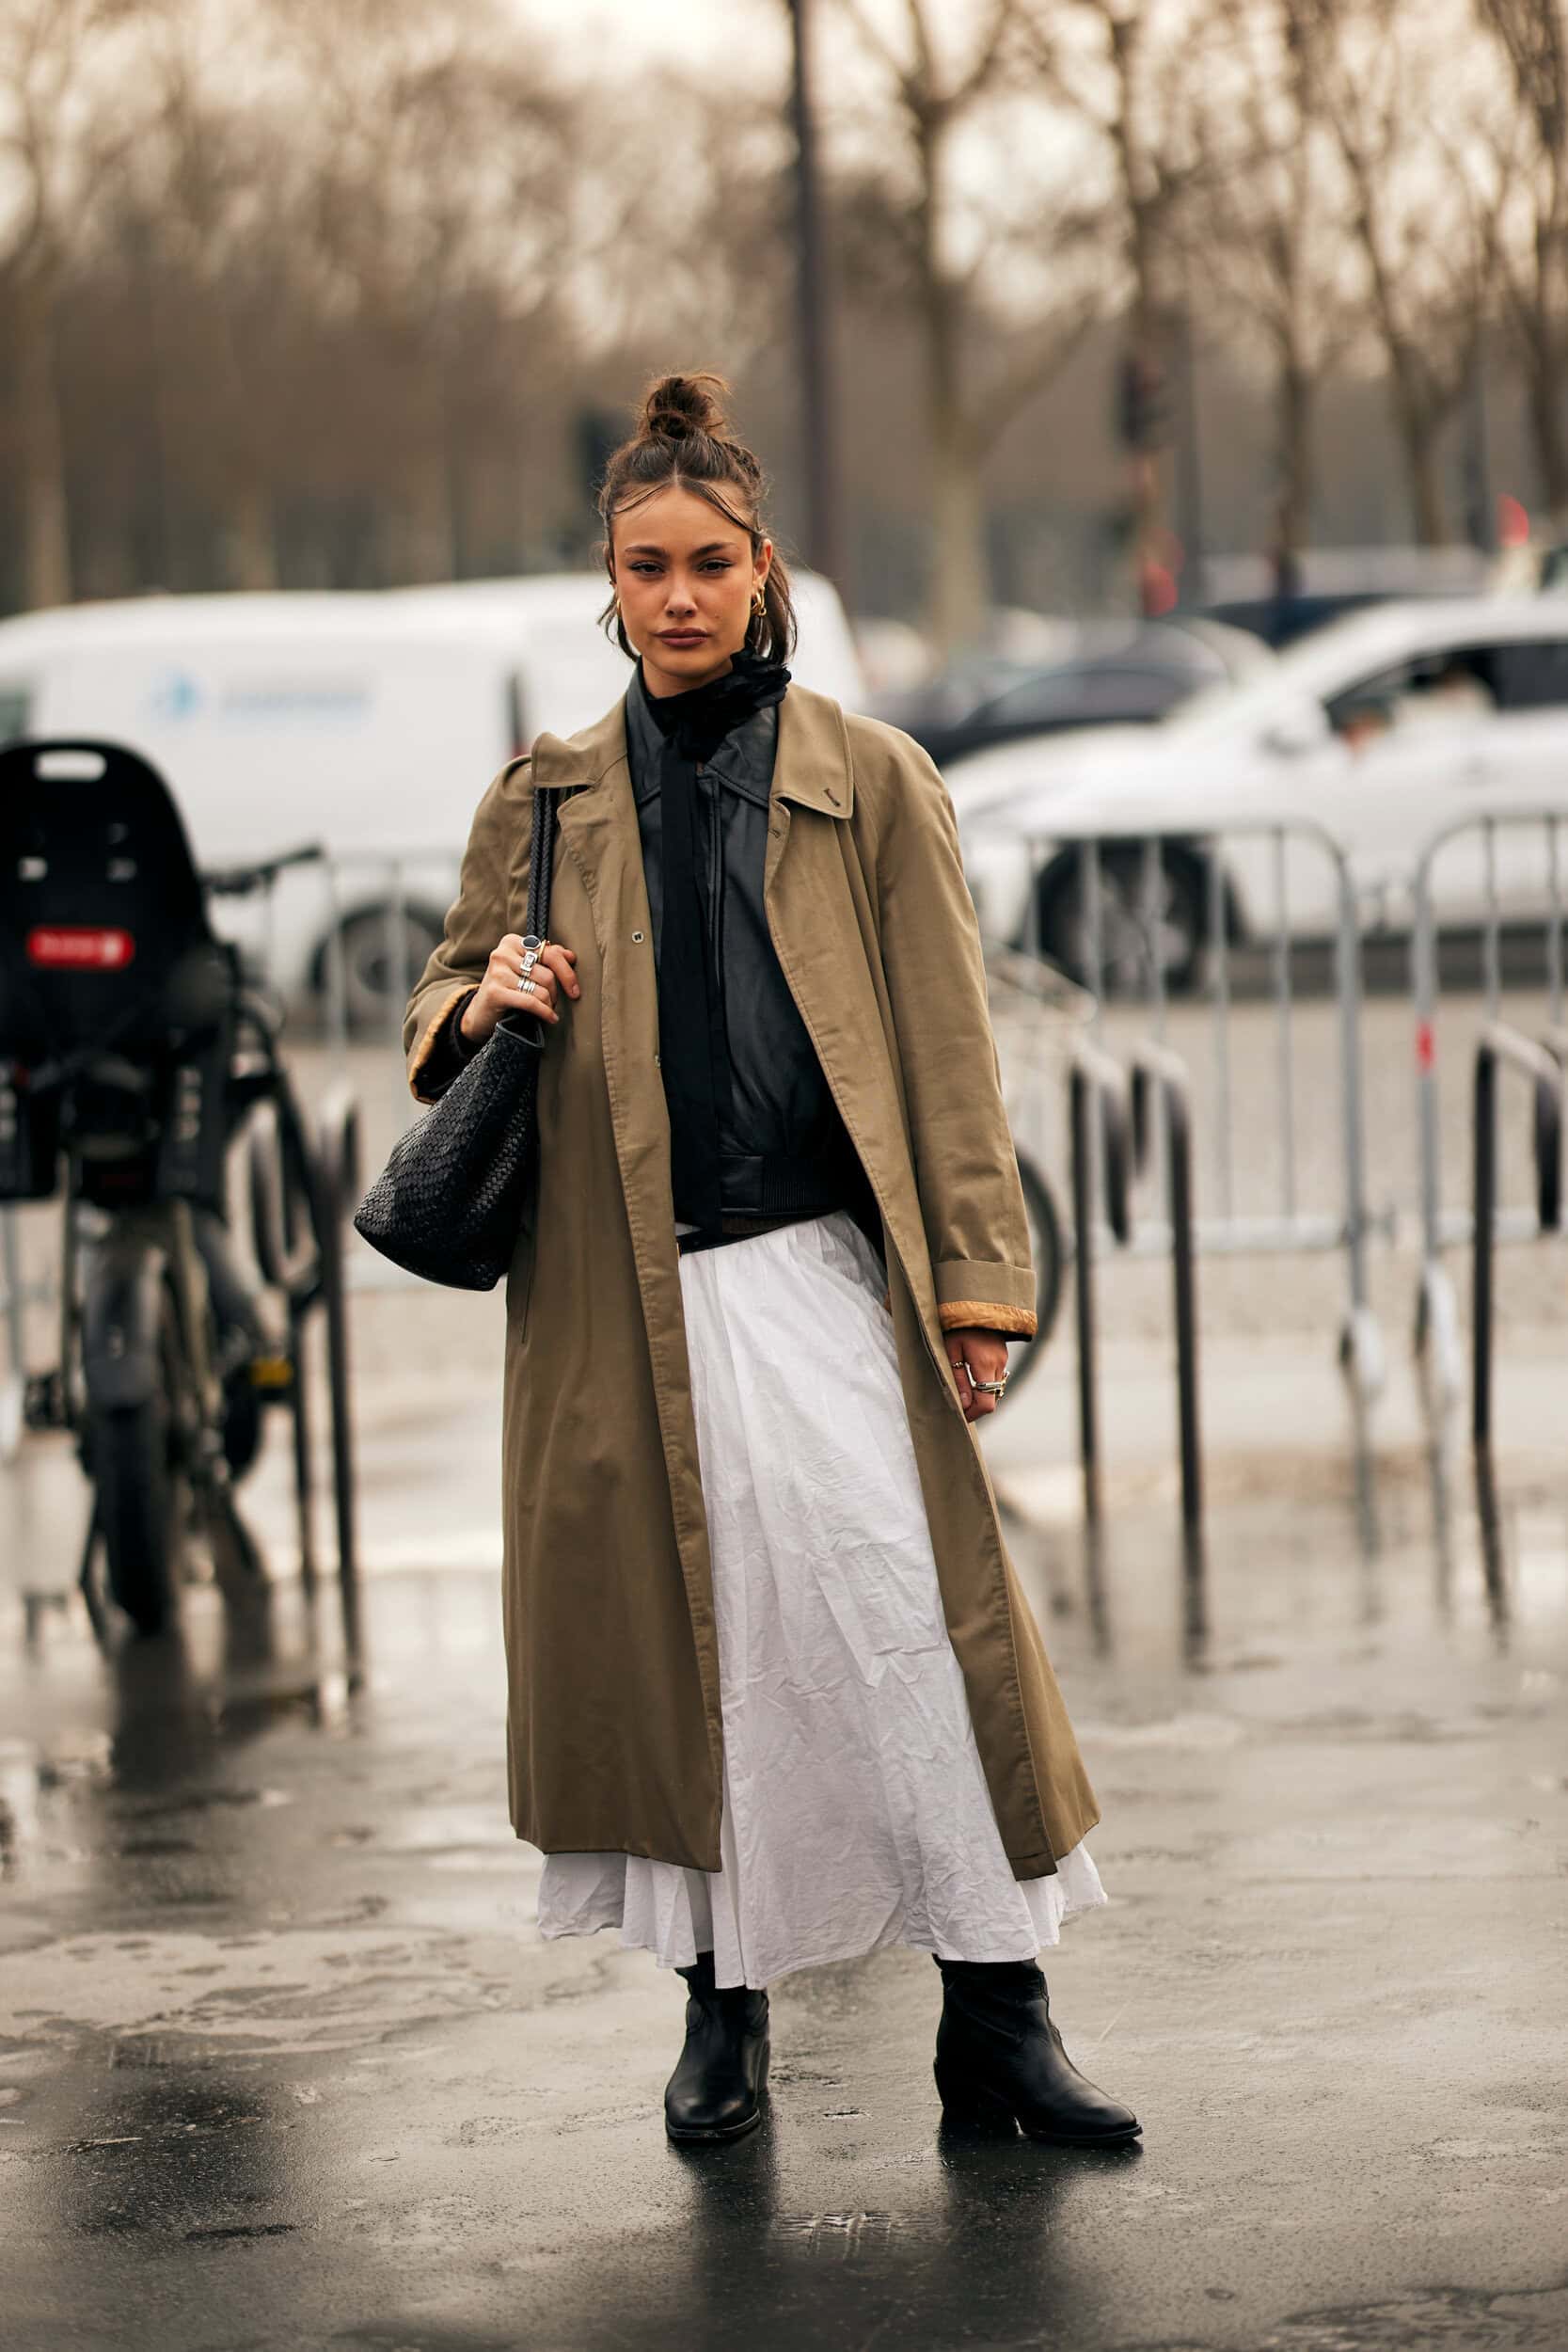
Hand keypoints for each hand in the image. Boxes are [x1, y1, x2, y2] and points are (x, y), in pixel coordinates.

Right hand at [461, 934, 578, 1047]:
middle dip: (556, 993)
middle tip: (555, 1003)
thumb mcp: (525, 969)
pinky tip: (550, 1018)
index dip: (567, 973)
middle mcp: (502, 953)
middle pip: (547, 974)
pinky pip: (531, 1002)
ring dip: (549, 1004)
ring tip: (547, 1010)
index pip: (550, 954)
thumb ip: (547, 958)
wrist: (480, 1013)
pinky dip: (544, 1012)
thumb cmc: (507, 988)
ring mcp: (497, 972)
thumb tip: (570, 955)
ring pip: (541, 990)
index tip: (575, 990)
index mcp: (512, 942)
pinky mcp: (495, 992)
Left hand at [946, 1327, 1008, 1422]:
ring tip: (962, 1390)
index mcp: (985, 1364)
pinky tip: (971, 1377)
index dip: (974, 1414)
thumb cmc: (956, 1325)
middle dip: (976, 1406)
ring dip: (981, 1394)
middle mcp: (999, 1364)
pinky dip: (985, 1383)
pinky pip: (996, 1377)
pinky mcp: (1003, 1355)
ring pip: (995, 1389)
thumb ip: (958, 1379)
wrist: (974, 1302)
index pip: (987, 1403)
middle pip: (991, 1398)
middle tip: (958, 1404)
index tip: (960, 1416)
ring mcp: (1003, 1359)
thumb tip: (963, 1405)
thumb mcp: (951, 1352)